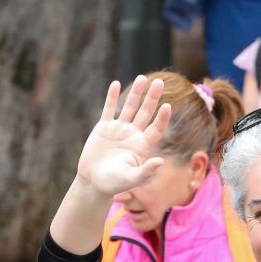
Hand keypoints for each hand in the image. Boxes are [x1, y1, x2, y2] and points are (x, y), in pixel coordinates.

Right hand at [78, 77, 173, 196]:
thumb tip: (161, 162)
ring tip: (142, 78)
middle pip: (145, 112)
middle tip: (159, 81)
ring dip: (136, 93)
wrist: (93, 182)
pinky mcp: (103, 127)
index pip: (156, 128)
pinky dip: (112, 97)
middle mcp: (133, 135)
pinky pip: (109, 109)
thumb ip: (146, 171)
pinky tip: (116, 84)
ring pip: (129, 107)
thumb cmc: (113, 184)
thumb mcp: (131, 179)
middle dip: (152, 97)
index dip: (162, 118)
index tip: (167, 106)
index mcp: (142, 146)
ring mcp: (119, 129)